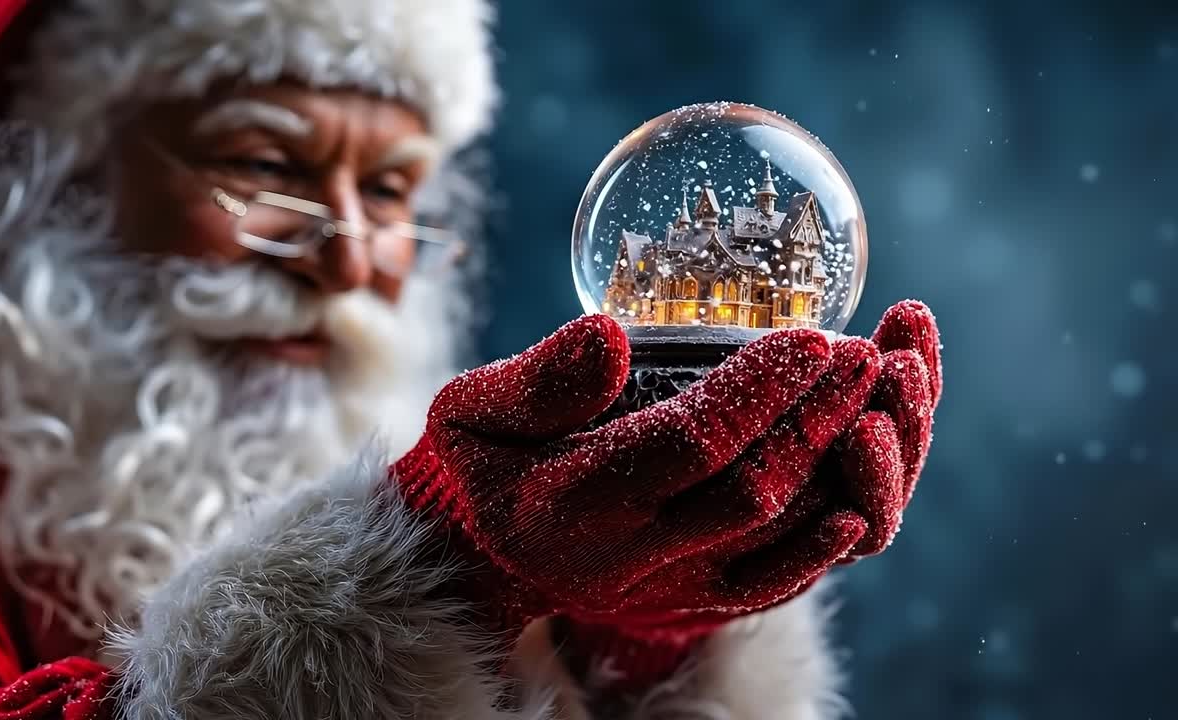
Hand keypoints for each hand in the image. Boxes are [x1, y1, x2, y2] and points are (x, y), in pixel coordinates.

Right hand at [394, 314, 855, 631]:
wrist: (483, 555)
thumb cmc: (483, 461)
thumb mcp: (472, 409)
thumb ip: (539, 379)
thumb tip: (611, 336)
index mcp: (572, 499)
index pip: (686, 444)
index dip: (756, 392)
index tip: (811, 337)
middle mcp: (628, 556)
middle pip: (750, 491)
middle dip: (817, 419)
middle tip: (862, 354)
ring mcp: (668, 587)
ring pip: (779, 541)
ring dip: (841, 474)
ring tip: (879, 400)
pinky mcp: (692, 603)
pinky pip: (773, 588)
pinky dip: (823, 548)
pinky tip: (862, 499)